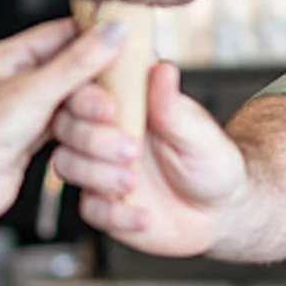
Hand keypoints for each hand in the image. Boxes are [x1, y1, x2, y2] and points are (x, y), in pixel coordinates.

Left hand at [0, 18, 126, 228]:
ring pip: (71, 101)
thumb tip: (113, 31)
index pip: (61, 34)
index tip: (126, 41)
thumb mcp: (37, 90)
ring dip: (96, 112)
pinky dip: (86, 130)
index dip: (95, 36)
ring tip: (118, 120)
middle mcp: (14, 81)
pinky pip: (68, 125)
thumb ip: (79, 61)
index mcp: (7, 58)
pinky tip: (103, 135)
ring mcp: (23, 110)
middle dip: (100, 83)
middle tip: (126, 91)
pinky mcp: (31, 136)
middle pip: (71, 70)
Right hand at [51, 60, 247, 257]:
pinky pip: (89, 210)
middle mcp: (104, 132)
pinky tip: (142, 216)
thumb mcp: (199, 132)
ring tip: (133, 182)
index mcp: (125, 103)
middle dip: (92, 138)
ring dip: (98, 175)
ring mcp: (99, 168)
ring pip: (67, 164)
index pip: (86, 87)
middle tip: (130, 150)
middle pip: (65, 125)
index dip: (87, 97)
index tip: (109, 109)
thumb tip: (162, 69)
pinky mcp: (101, 204)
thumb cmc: (211, 160)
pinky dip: (114, 214)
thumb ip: (172, 107)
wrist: (220, 209)